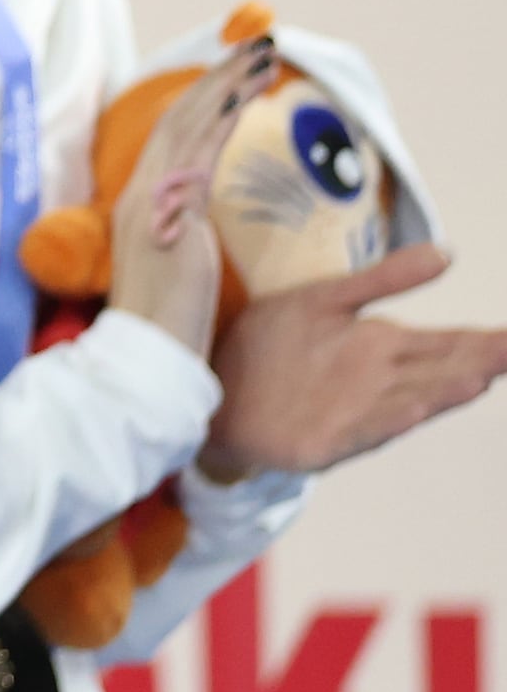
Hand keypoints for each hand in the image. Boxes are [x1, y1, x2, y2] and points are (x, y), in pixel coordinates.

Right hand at [103, 35, 273, 357]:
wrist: (144, 354)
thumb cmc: (163, 324)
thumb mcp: (169, 267)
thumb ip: (175, 233)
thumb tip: (186, 219)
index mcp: (138, 203)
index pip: (169, 136)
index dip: (200, 100)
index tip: (230, 75)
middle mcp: (140, 191)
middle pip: (176, 116)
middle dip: (215, 77)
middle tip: (253, 45)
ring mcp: (153, 198)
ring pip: (188, 123)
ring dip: (224, 83)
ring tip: (259, 54)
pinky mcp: (173, 212)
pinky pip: (199, 150)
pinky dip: (221, 118)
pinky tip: (245, 96)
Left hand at [203, 245, 506, 478]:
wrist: (212, 387)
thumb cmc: (274, 343)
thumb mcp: (327, 298)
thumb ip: (384, 278)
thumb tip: (446, 252)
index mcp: (385, 345)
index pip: (452, 341)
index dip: (490, 341)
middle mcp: (382, 380)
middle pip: (443, 369)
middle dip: (483, 362)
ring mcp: (358, 411)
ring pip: (414, 398)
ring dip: (445, 390)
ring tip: (480, 376)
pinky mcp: (326, 439)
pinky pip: (364, 426)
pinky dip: (391, 418)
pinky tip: (416, 408)